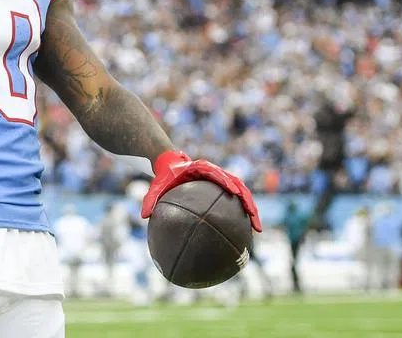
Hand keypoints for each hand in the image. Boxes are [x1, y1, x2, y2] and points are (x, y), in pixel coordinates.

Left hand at [141, 150, 261, 232]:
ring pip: (243, 195)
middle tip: (253, 218)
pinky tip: (244, 234)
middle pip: (239, 186)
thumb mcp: (156, 186)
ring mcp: (224, 182)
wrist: (171, 165)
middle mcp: (218, 174)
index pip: (219, 174)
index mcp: (204, 169)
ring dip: (252, 210)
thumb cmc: (165, 176)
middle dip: (248, 201)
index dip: (227, 182)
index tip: (233, 193)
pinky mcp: (224, 190)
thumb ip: (150, 198)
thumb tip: (144, 216)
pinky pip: (236, 203)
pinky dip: (242, 215)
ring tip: (257, 229)